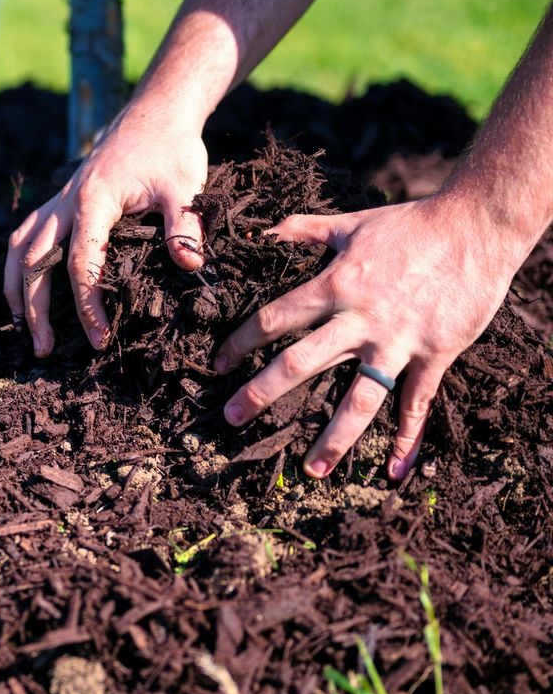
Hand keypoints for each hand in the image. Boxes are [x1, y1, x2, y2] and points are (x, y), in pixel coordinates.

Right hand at [4, 99, 208, 356]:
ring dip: (15, 288)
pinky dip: (18, 263)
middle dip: (34, 308)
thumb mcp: (185, 186)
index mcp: (93, 201)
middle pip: (34, 260)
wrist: (156, 112)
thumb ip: (185, 225)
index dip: (86, 305)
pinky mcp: (61, 199)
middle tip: (44, 350)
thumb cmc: (171, 149)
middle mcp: (66, 201)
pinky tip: (23, 288)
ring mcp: (59, 199)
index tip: (99, 339)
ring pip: (19, 246)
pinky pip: (26, 233)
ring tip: (21, 327)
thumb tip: (189, 266)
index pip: (80, 263)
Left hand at [214, 194, 518, 479]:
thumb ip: (303, 229)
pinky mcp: (435, 354)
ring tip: (312, 469)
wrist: (475, 227)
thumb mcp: (350, 223)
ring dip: (334, 437)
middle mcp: (360, 319)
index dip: (241, 342)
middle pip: (300, 363)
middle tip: (232, 417)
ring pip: (359, 399)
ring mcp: (398, 342)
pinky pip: (417, 403)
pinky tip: (395, 470)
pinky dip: (408, 439)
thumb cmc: (409, 224)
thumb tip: (263, 231)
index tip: (218, 364)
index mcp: (334, 285)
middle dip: (262, 392)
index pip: (274, 319)